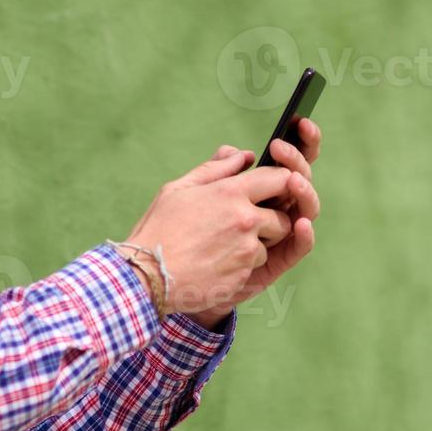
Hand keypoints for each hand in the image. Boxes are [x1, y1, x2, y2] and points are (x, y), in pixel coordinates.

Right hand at [124, 134, 315, 325]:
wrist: (147, 275)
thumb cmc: (158, 229)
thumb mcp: (178, 189)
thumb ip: (214, 169)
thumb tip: (242, 155)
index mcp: (230, 192)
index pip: (280, 178)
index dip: (279, 182)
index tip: (270, 188)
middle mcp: (245, 219)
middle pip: (284, 216)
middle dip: (271, 218)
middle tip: (246, 222)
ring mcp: (247, 249)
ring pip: (272, 243)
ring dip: (258, 243)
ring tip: (225, 243)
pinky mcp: (245, 275)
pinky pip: (258, 265)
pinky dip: (244, 263)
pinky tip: (217, 262)